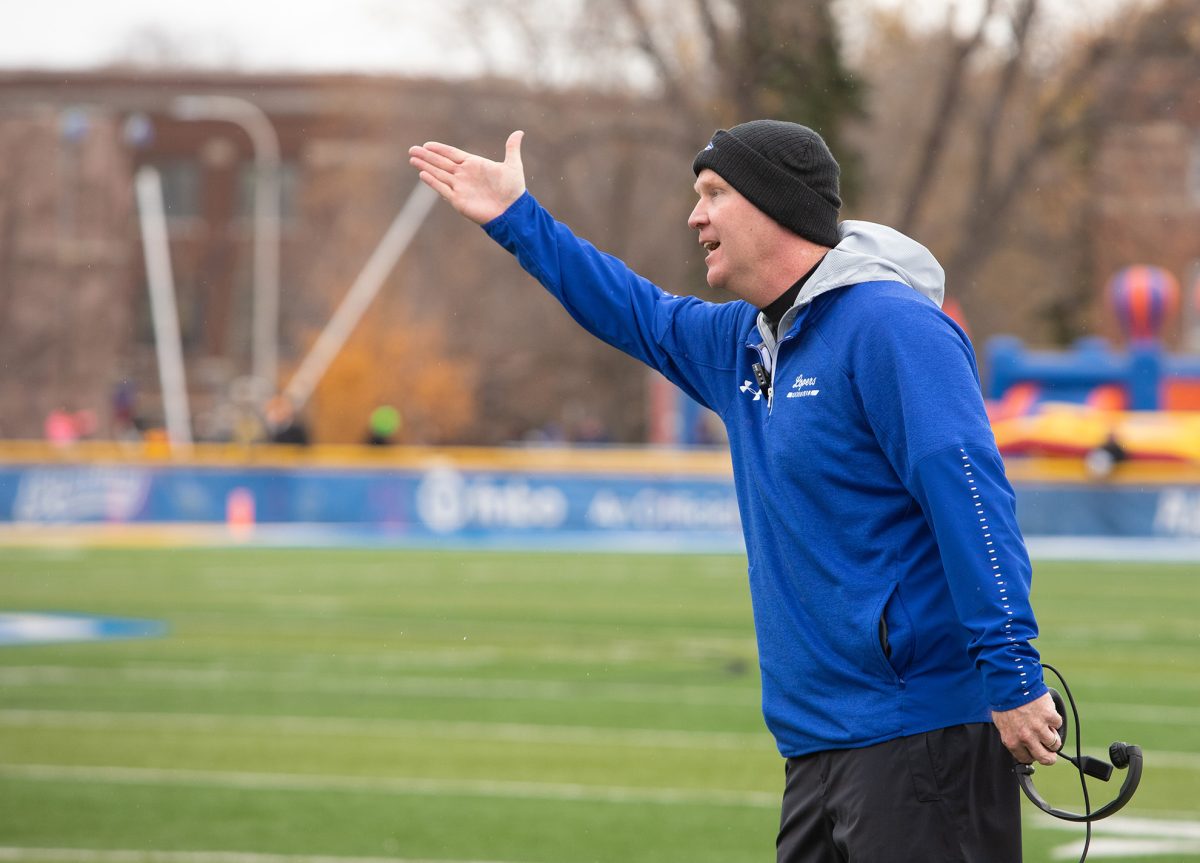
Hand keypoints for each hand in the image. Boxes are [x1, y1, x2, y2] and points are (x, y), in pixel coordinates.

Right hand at [408, 131, 525, 224]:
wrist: (512, 212)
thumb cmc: (513, 190)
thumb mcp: (513, 165)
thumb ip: (512, 148)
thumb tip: (519, 132)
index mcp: (474, 164)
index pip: (452, 154)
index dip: (439, 149)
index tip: (427, 144)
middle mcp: (464, 175)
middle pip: (441, 162)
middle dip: (427, 156)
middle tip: (412, 149)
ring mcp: (460, 187)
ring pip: (439, 174)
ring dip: (426, 167)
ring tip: (413, 159)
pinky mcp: (459, 200)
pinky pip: (443, 189)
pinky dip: (433, 182)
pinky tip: (423, 175)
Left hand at [992, 692, 1063, 765]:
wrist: (1011, 684)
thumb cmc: (1004, 702)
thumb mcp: (1002, 724)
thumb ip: (1012, 737)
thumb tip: (1020, 747)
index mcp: (1012, 740)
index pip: (1026, 759)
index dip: (1032, 756)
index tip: (1034, 752)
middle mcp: (1026, 737)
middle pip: (1045, 758)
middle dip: (1050, 757)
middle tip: (1051, 752)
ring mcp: (1039, 728)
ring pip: (1055, 744)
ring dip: (1053, 738)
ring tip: (1048, 729)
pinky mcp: (1050, 717)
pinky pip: (1058, 724)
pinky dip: (1054, 720)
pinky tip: (1047, 714)